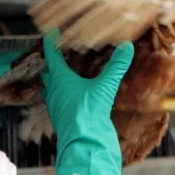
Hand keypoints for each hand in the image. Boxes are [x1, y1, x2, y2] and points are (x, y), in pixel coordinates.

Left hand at [41, 30, 133, 174]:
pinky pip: (57, 100)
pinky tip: (73, 94)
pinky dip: (62, 93)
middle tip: (57, 53)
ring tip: (64, 73)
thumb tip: (126, 46)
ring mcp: (56, 106)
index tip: (51, 33)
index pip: (52, 57)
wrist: (84, 142)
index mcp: (61, 80)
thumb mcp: (105, 86)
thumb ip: (116, 66)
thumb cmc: (89, 112)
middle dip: (51, 63)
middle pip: (48, 73)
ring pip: (51, 88)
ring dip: (55, 79)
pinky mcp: (63, 117)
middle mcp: (55, 92)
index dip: (51, 44)